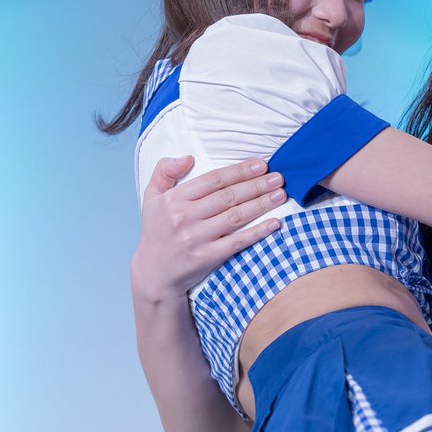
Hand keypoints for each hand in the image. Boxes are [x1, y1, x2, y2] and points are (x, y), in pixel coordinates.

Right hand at [130, 156, 285, 302]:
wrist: (153, 273)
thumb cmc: (157, 232)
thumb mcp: (151, 198)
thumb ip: (164, 171)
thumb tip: (188, 157)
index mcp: (174, 200)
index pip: (213, 180)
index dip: (239, 171)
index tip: (261, 165)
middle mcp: (184, 217)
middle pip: (228, 196)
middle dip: (256, 185)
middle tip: (278, 178)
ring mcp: (196, 238)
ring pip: (235, 216)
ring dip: (261, 204)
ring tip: (280, 195)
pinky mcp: (207, 257)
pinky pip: (237, 242)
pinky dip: (258, 232)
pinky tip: (275, 223)